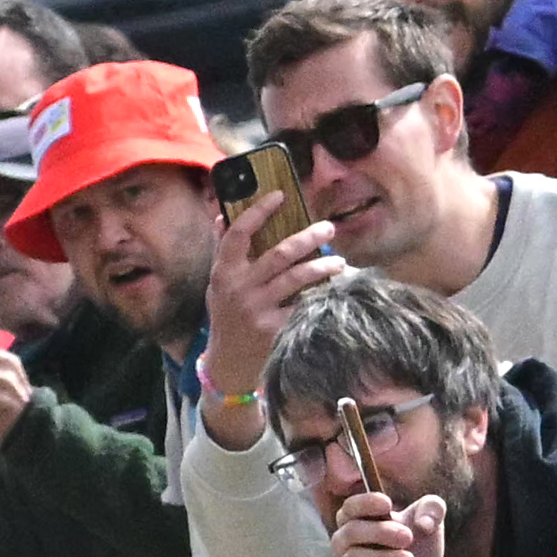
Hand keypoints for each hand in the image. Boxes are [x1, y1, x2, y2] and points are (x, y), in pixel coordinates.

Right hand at [201, 210, 345, 410]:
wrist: (228, 362)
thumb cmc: (225, 315)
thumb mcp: (217, 284)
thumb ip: (223, 251)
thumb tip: (224, 214)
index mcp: (223, 273)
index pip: (238, 235)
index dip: (258, 212)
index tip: (280, 195)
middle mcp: (239, 289)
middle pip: (279, 254)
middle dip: (308, 238)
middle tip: (328, 228)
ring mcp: (257, 309)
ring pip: (296, 279)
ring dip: (322, 267)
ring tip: (338, 262)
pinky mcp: (274, 328)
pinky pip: (303, 305)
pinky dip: (320, 295)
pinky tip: (333, 289)